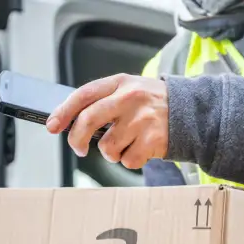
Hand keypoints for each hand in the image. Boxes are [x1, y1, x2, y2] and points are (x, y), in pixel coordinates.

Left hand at [46, 74, 168, 168]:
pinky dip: (130, 160)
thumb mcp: (129, 91)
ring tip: (126, 144)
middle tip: (79, 149)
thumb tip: (71, 122)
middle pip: (89, 120)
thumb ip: (104, 101)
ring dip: (112, 153)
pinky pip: (127, 160)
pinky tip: (141, 149)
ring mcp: (142, 119)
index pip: (84, 95)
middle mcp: (130, 98)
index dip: (64, 112)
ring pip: (108, 148)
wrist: (191, 112)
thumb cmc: (152, 105)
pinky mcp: (152, 140)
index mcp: (120, 83)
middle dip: (77, 139)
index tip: (52, 126)